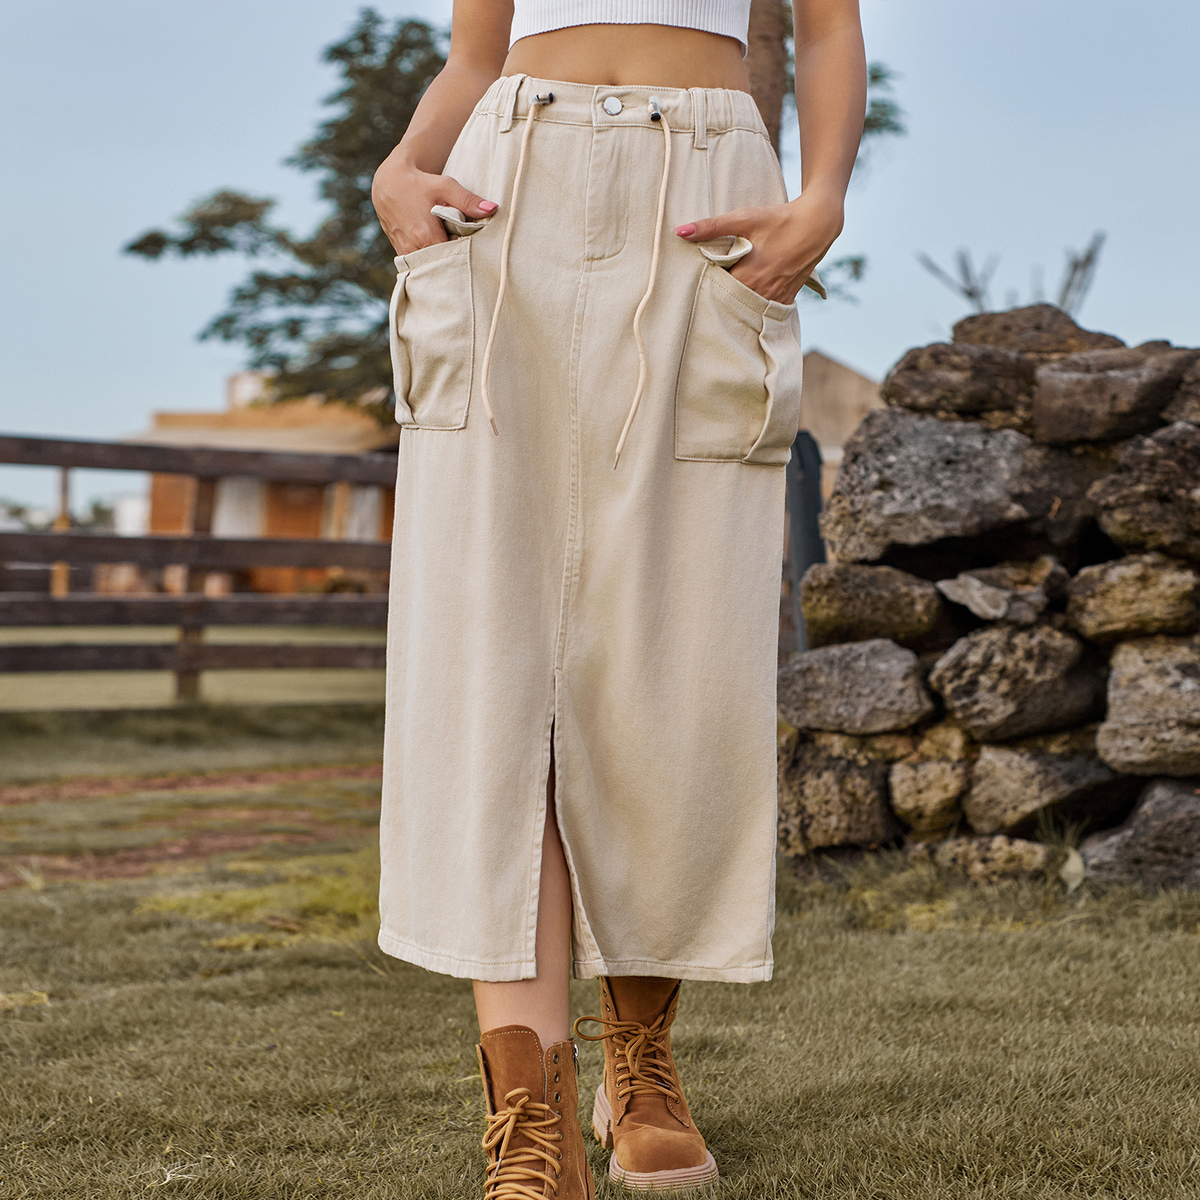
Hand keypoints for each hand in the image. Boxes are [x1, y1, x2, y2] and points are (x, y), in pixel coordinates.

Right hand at [371, 148, 497, 256]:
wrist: (389, 183)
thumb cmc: (420, 183)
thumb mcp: (445, 187)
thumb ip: (468, 200)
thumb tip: (492, 209)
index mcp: (425, 235)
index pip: (453, 258)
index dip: (466, 256)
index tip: (477, 253)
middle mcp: (413, 248)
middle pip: (442, 265)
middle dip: (456, 262)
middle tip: (470, 256)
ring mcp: (405, 253)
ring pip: (431, 267)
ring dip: (443, 262)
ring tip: (456, 254)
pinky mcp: (401, 254)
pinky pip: (421, 264)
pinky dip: (432, 261)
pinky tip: (442, 254)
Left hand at [674, 190, 844, 303]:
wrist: (816, 224)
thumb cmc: (778, 219)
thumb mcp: (744, 219)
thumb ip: (712, 227)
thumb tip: (680, 231)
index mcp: (747, 277)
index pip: (715, 292)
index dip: (704, 287)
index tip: (694, 281)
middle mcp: (760, 292)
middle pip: (730, 303)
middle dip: (718, 297)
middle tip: (706, 290)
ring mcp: (774, 298)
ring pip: (746, 308)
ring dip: (735, 303)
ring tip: (724, 295)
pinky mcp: (786, 299)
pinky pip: (764, 309)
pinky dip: (754, 306)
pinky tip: (746, 298)